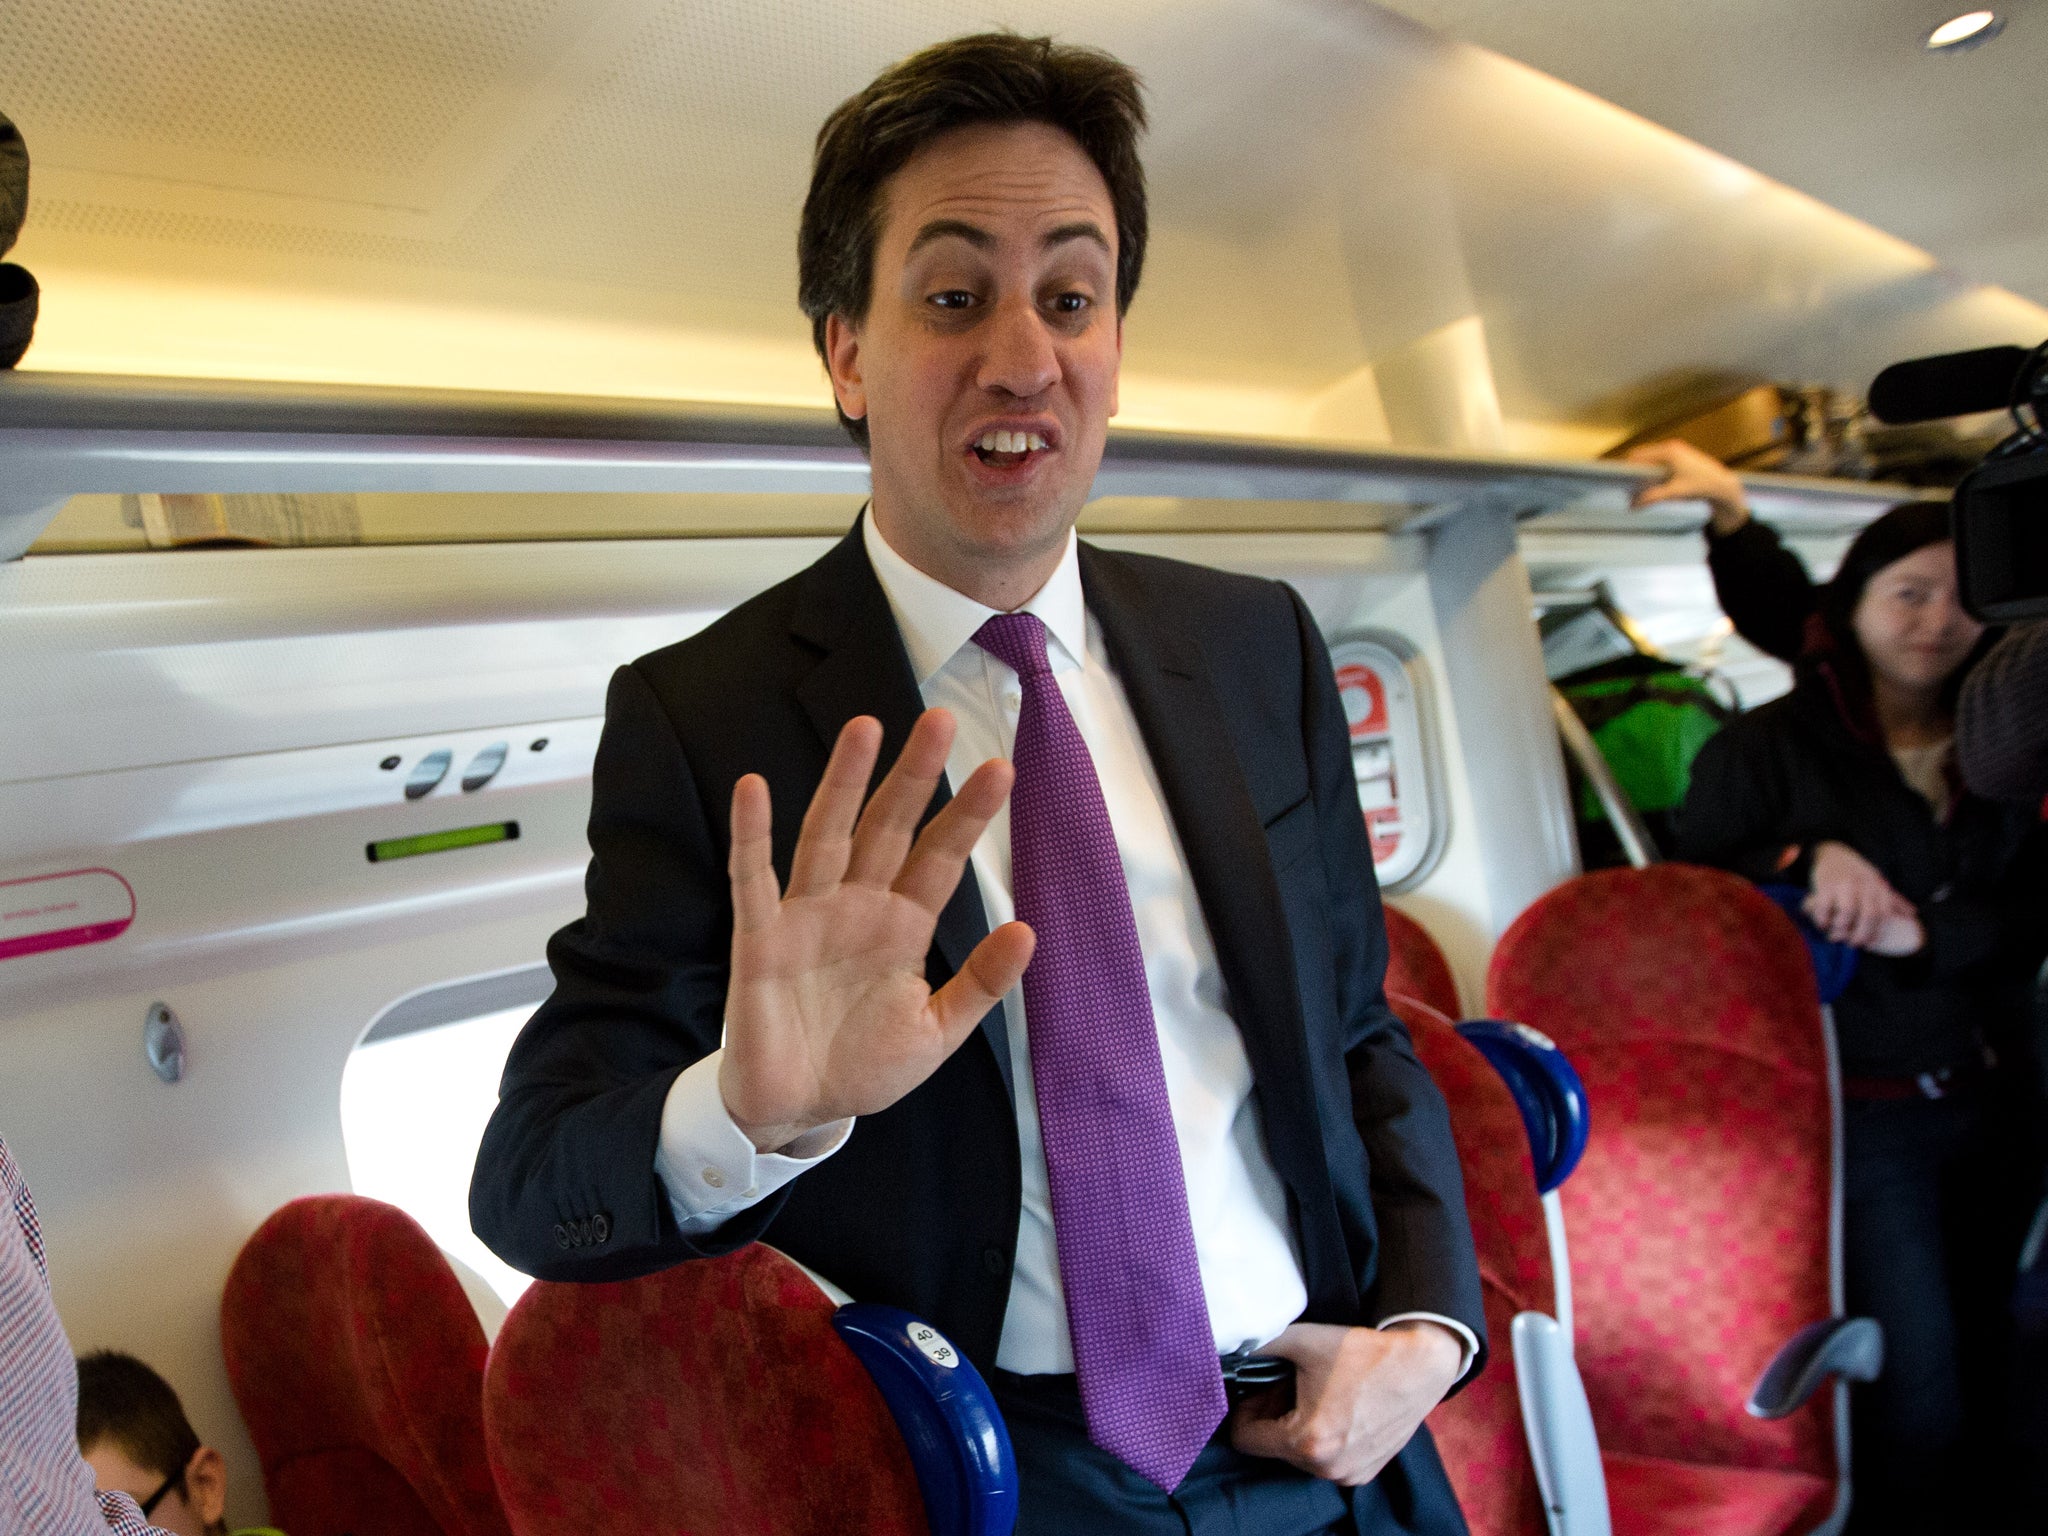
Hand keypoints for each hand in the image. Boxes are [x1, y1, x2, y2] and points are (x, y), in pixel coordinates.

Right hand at [718, 709, 1034, 1151]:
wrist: (797, 1110)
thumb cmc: (863, 1066)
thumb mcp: (937, 1031)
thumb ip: (979, 983)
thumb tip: (1028, 929)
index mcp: (903, 926)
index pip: (941, 857)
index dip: (968, 815)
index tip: (1002, 770)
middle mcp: (857, 906)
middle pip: (889, 827)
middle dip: (914, 776)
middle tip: (939, 720)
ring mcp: (807, 915)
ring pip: (828, 834)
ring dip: (844, 782)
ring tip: (866, 727)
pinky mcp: (760, 937)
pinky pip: (754, 879)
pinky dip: (752, 835)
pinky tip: (755, 788)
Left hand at [1229, 1321, 1461, 1485]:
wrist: (1419, 1366)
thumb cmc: (1364, 1353)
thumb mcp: (1304, 1340)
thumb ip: (1259, 1342)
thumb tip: (1230, 1341)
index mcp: (1307, 1441)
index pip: (1244, 1438)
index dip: (1246, 1407)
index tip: (1262, 1385)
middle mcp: (1326, 1468)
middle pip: (1271, 1445)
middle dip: (1273, 1414)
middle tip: (1291, 1383)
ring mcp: (1348, 1474)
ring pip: (1297, 1453)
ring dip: (1297, 1424)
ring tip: (1317, 1394)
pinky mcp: (1364, 1473)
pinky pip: (1324, 1460)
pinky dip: (1323, 1437)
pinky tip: (1337, 1408)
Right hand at [1624, 440, 1750, 535]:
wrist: (1722, 485)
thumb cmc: (1699, 486)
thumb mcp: (1673, 493)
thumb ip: (1651, 497)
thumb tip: (1631, 505)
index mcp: (1667, 452)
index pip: (1637, 455)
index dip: (1626, 468)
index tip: (1620, 481)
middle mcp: (1670, 447)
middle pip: (1642, 455)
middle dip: (1634, 470)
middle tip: (1627, 487)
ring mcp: (1675, 449)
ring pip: (1650, 458)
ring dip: (1643, 471)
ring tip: (1638, 487)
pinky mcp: (1679, 455)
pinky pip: (1658, 460)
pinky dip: (1652, 470)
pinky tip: (1652, 483)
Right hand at [1805, 840, 1922, 953]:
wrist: (1832, 854)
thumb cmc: (1857, 873)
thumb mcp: (1877, 882)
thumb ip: (1893, 899)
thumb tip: (1913, 914)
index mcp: (1878, 886)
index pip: (1884, 913)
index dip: (1877, 931)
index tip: (1869, 942)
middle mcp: (1864, 884)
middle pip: (1868, 915)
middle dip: (1860, 934)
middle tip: (1853, 943)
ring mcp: (1844, 884)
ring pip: (1847, 912)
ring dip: (1841, 928)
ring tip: (1836, 935)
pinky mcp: (1825, 885)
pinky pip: (1824, 907)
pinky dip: (1823, 920)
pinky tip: (1822, 924)